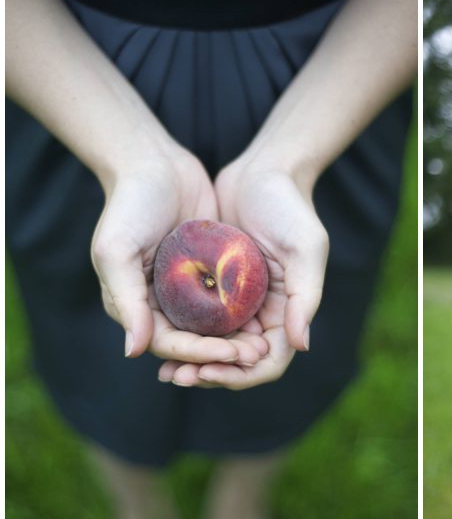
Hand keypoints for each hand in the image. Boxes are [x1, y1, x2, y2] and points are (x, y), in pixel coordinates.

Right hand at [91, 148, 268, 367]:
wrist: (156, 163)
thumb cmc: (129, 204)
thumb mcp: (116, 251)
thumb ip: (125, 300)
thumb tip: (134, 352)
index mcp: (136, 305)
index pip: (169, 344)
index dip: (200, 354)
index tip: (232, 355)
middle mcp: (162, 303)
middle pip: (195, 343)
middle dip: (223, 354)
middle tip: (255, 355)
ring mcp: (188, 288)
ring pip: (214, 328)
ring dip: (236, 341)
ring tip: (264, 346)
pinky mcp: (210, 272)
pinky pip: (228, 302)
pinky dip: (243, 316)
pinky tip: (268, 322)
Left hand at [157, 157, 327, 389]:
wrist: (262, 169)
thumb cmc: (290, 206)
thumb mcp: (306, 248)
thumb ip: (306, 297)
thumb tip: (301, 346)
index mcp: (288, 310)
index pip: (269, 360)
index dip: (242, 374)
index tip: (210, 371)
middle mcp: (263, 311)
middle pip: (238, 361)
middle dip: (211, 374)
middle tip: (177, 376)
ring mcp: (237, 300)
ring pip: (214, 345)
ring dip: (192, 362)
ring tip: (165, 368)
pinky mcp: (214, 284)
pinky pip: (197, 319)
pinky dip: (182, 333)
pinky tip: (156, 335)